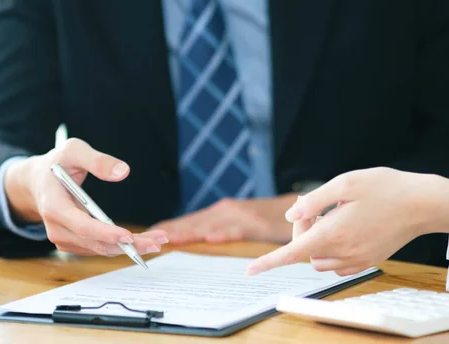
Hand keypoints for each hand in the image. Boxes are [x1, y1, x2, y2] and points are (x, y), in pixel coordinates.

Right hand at [4, 138, 167, 256]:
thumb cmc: (58, 162)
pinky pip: (100, 248)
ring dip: (130, 248)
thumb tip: (123, 171)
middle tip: (158, 242)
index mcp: (54, 207)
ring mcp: (64, 239)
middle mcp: (57, 229)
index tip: (128, 236)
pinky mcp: (73, 243)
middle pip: (97, 243)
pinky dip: (121, 246)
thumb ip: (97, 160)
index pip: (82, 226)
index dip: (106, 233)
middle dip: (129, 245)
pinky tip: (141, 241)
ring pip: (101, 249)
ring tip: (158, 241)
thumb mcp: (73, 150)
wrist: (37, 181)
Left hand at [150, 194, 297, 243]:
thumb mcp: (240, 222)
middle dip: (173, 229)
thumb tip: (202, 239)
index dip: (171, 226)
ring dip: (190, 230)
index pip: (190, 220)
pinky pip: (236, 229)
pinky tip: (211, 237)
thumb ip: (221, 229)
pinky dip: (222, 233)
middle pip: (194, 221)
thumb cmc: (266, 219)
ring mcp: (240, 215)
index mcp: (221, 212)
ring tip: (171, 237)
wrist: (298, 209)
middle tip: (151, 238)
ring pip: (210, 224)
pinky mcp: (255, 223)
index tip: (151, 234)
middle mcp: (227, 210)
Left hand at [246, 168, 448, 275]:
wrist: (422, 203)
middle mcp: (344, 251)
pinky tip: (345, 228)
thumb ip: (313, 201)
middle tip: (315, 206)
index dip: (269, 261)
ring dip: (316, 241)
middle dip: (302, 230)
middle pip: (304, 250)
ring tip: (333, 215)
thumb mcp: (345, 183)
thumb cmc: (384, 188)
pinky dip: (331, 250)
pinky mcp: (368, 261)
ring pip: (318, 259)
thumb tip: (290, 217)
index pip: (292, 252)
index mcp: (334, 231)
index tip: (250, 270)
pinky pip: (337, 263)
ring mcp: (357, 260)